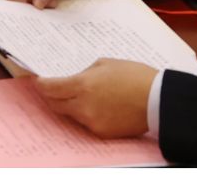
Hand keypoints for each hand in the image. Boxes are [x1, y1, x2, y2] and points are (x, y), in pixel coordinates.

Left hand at [34, 60, 157, 137]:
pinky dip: (85, 114)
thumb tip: (73, 78)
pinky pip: (86, 123)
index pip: (50, 88)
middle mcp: (83, 106)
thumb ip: (85, 73)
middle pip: (55, 104)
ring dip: (68, 105)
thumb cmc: (134, 76)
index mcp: (82, 85)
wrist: (158, 100)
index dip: (41, 84)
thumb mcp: (105, 63)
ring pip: (70, 114)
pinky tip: (93, 105)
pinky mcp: (102, 132)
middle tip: (50, 89)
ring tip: (76, 95)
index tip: (39, 81)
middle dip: (50, 96)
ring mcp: (92, 122)